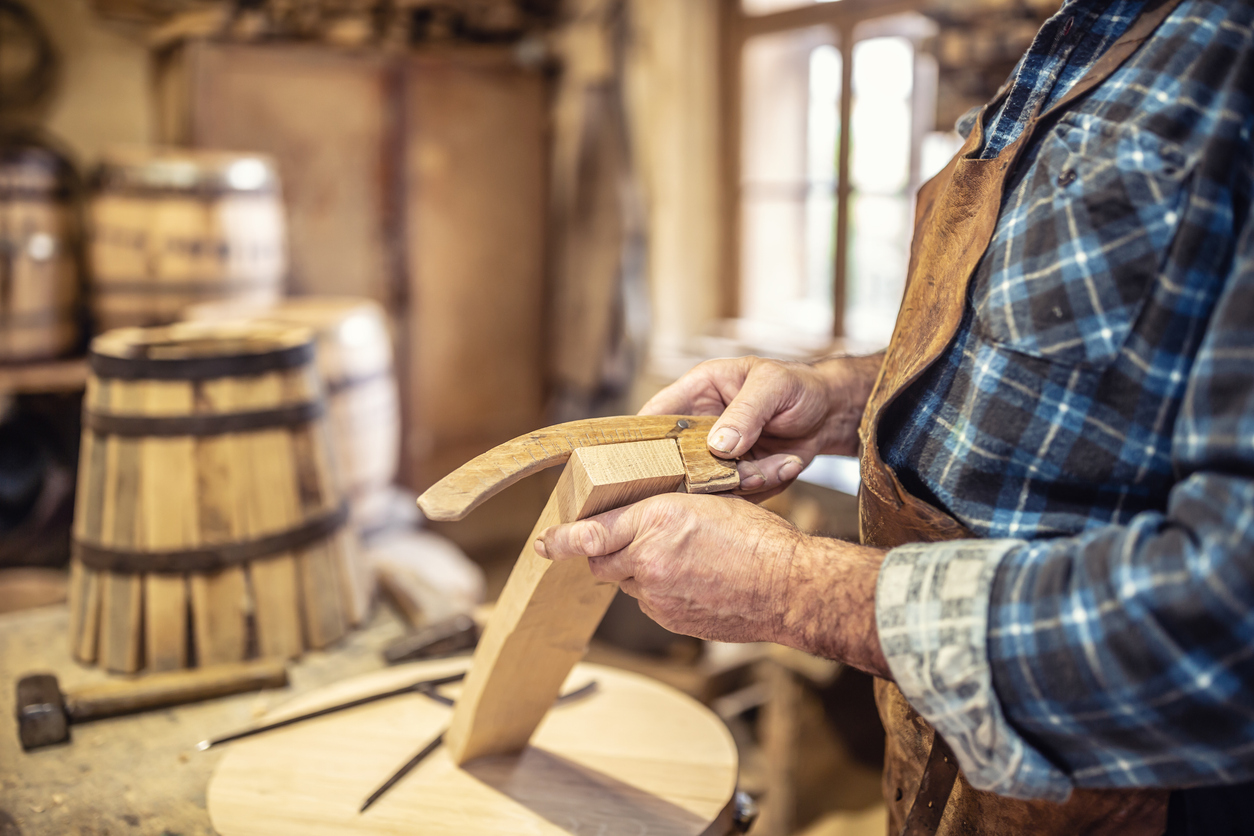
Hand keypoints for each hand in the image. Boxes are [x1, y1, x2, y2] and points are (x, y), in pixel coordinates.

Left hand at [535, 492, 889, 675]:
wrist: (788, 587)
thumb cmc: (758, 539)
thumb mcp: (707, 502)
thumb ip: (661, 511)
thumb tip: (636, 517)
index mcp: (656, 520)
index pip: (590, 533)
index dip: (562, 539)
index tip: (544, 542)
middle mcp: (648, 559)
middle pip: (602, 562)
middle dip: (608, 553)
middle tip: (629, 544)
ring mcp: (657, 595)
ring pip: (627, 583)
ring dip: (640, 572)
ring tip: (681, 561)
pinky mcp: (670, 620)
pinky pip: (651, 603)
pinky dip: (661, 592)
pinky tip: (693, 582)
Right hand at [640, 354, 881, 498]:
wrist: (831, 413)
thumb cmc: (799, 386)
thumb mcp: (773, 386)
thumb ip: (745, 413)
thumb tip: (717, 445)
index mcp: (696, 392)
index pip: (654, 418)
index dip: (643, 443)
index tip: (648, 466)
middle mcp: (700, 426)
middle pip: (677, 461)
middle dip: (708, 474)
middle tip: (742, 471)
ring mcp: (718, 455)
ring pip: (711, 483)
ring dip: (747, 480)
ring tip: (780, 462)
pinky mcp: (737, 476)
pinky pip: (739, 493)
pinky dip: (766, 484)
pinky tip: (789, 463)